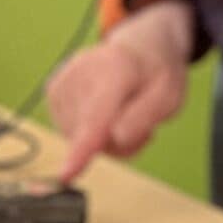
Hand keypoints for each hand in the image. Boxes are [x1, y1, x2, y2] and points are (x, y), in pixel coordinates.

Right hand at [45, 0, 193, 182]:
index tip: (66, 174)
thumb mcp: (170, 96)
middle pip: (90, 135)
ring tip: (122, 113)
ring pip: (77, 137)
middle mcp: (82, 70)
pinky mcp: (52, 90)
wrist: (140, 47)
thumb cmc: (155, 74)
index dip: (82, 149)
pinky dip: (87, 131)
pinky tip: (103, 112)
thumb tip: (116, 137)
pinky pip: (68, 131)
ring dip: (103, 138)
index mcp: (117, 68)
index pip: (97, 116)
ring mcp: (63, 79)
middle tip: (141, 125)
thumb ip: (145, 117)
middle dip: (117, 142)